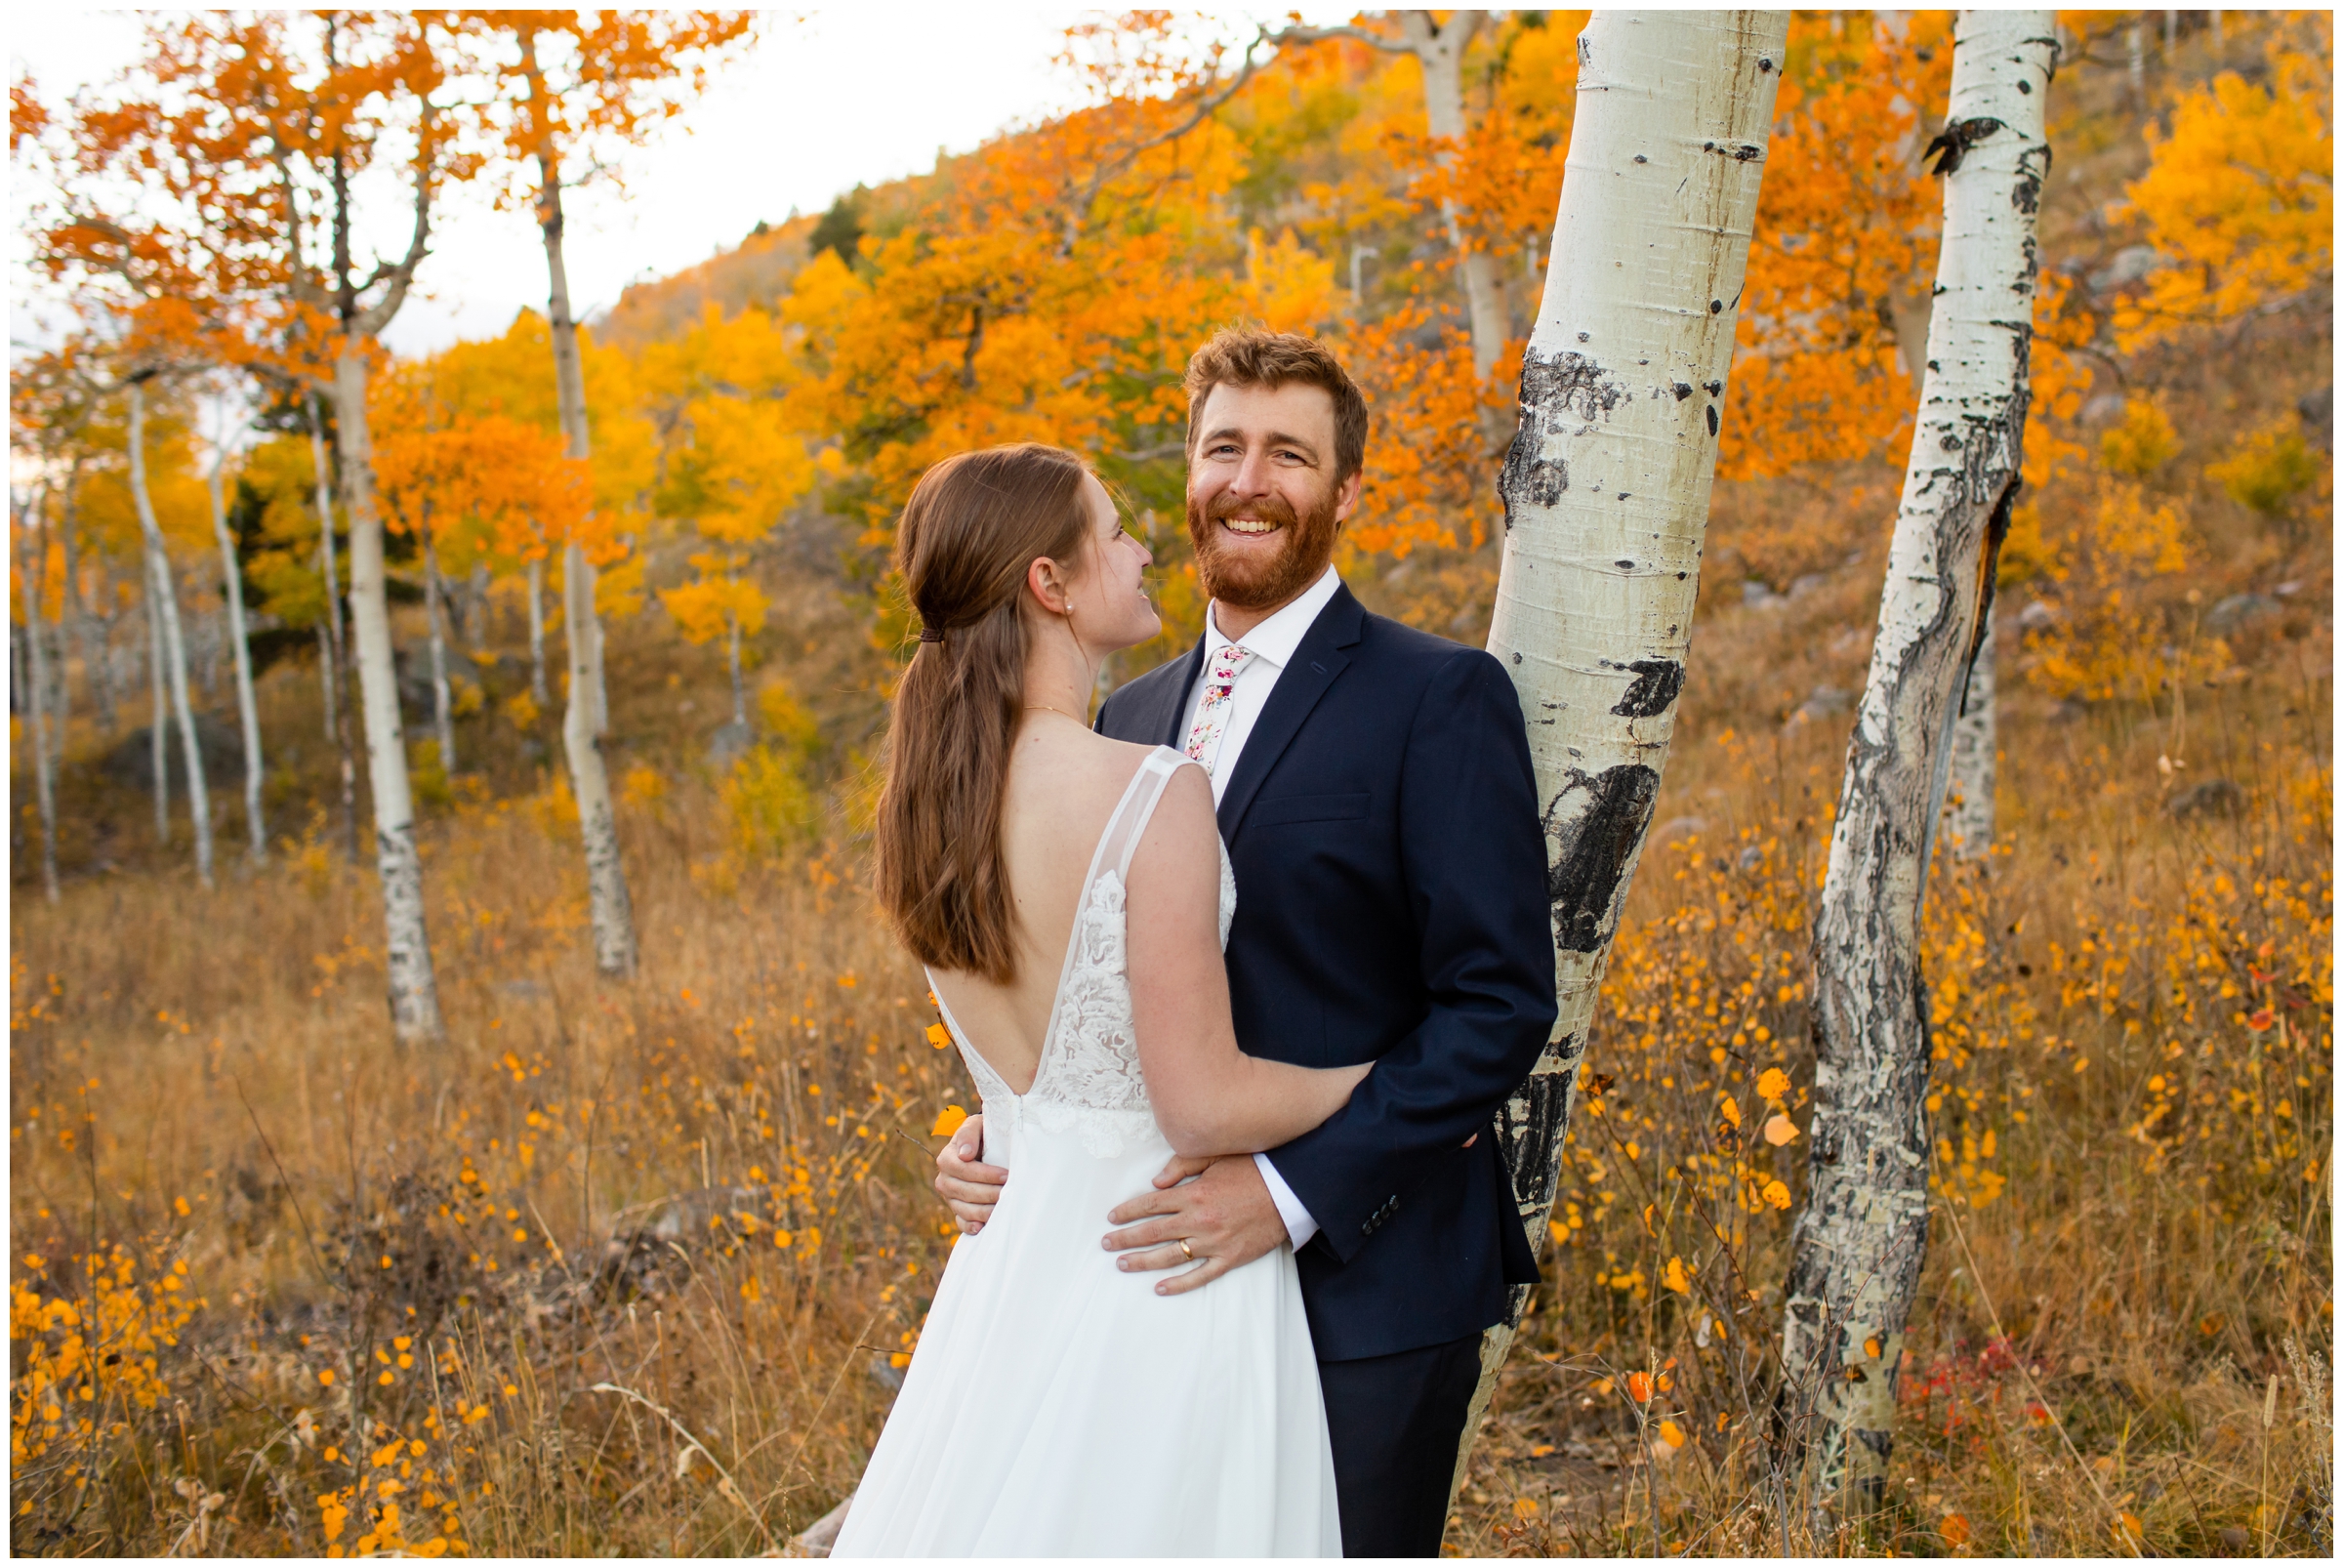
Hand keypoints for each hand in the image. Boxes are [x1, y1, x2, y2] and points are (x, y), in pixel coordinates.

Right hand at [934, 1114, 1005, 1234]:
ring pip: (964, 1209)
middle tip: (1009, 1192)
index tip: (1005, 1175)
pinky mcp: (957, 1210)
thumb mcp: (976, 1126)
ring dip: (984, 1211)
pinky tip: (983, 1227)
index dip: (985, 1174)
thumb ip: (968, 1134)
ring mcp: (949, 1197)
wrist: (985, 1148)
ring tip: (1003, 1209)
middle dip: (989, 1193)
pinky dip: (971, 1226)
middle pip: (964, 1191)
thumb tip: (965, 1154)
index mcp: (947, 1158)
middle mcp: (944, 1180)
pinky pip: (961, 1222)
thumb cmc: (982, 1135)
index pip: (963, 1170)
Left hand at [1102, 1154, 1286, 1295]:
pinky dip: (1179, 1284)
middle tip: (1107, 1244)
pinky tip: (1160, 1288)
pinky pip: (1200, 1276)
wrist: (1290, 1191)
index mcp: (1194, 1193)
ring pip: (1170, 1256)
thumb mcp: (1217, 1157)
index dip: (1128, 1212)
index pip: (1151, 1204)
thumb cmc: (1254, 1170)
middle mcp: (1199, 1220)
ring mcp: (1214, 1242)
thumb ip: (1183, 1165)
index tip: (1112, 1217)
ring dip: (1143, 1262)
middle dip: (1126, 1239)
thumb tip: (1156, 1181)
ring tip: (1123, 1264)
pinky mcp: (1230, 1258)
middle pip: (1153, 1232)